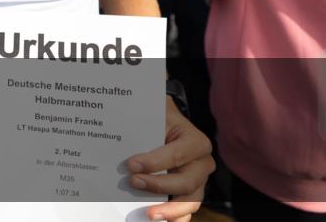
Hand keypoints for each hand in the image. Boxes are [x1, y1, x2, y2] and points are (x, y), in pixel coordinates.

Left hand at [127, 97, 214, 221]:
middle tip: (133, 182)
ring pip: (190, 201)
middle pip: (186, 182)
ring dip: (169, 209)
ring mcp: (199, 181)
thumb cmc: (160, 119)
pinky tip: (159, 219)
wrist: (168, 125)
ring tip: (149, 214)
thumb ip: (146, 121)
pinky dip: (174, 217)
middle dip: (158, 185)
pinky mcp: (191, 193)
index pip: (177, 155)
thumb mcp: (156, 114)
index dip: (155, 162)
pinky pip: (187, 211)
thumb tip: (123, 130)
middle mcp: (202, 163)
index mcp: (196, 142)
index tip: (131, 165)